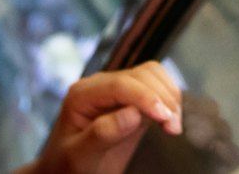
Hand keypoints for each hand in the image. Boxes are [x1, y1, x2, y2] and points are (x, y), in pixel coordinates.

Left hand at [27, 63, 182, 173]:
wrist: (64, 172)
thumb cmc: (67, 168)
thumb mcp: (79, 157)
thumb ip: (102, 134)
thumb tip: (133, 114)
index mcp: (82, 94)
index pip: (120, 83)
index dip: (145, 97)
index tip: (165, 117)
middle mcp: (100, 85)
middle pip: (140, 74)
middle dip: (161, 97)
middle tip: (173, 129)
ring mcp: (116, 90)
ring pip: (151, 74)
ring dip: (169, 95)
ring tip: (173, 126)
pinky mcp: (131, 100)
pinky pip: (155, 86)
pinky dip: (169, 97)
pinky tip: (170, 119)